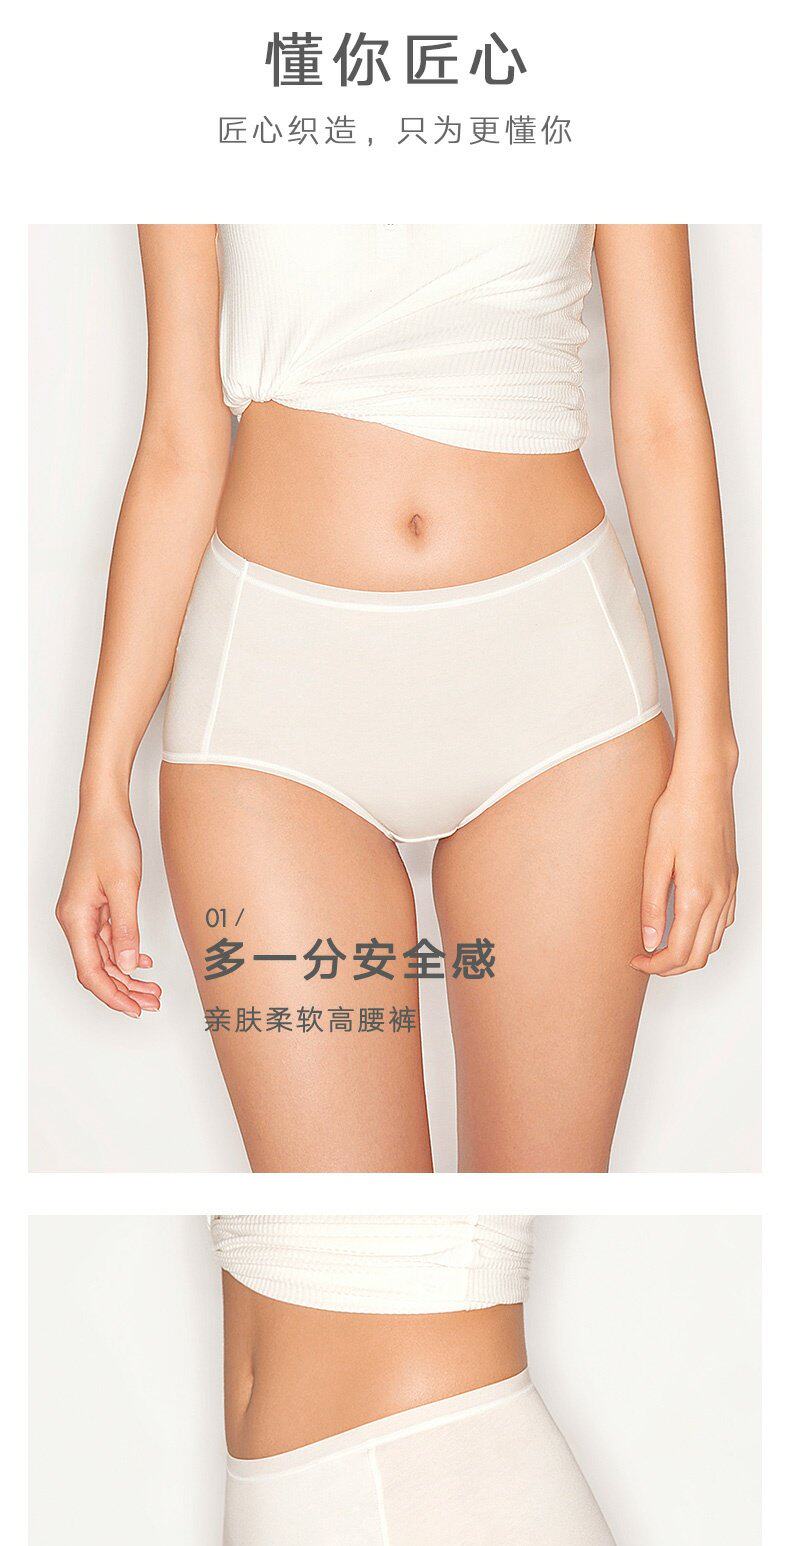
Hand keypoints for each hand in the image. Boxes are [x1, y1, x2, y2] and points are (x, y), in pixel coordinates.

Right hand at [56, 799, 161, 1015]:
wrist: (105, 810)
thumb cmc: (109, 839)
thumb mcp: (124, 886)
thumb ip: (125, 929)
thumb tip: (126, 965)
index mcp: (75, 918)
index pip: (91, 971)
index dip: (112, 995)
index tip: (134, 1009)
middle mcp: (75, 918)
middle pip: (97, 968)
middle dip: (124, 989)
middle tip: (152, 1002)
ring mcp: (84, 912)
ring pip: (103, 955)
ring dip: (126, 974)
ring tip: (152, 987)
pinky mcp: (95, 904)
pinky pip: (107, 938)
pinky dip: (124, 953)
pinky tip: (142, 960)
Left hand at [631, 758, 737, 975]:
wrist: (704, 785)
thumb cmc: (677, 813)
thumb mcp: (654, 860)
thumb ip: (652, 904)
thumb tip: (650, 941)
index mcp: (697, 895)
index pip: (679, 951)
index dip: (656, 965)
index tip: (636, 960)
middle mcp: (719, 896)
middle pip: (700, 955)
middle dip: (672, 967)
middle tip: (646, 961)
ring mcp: (729, 889)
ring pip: (715, 941)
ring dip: (690, 953)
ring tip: (662, 947)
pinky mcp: (732, 879)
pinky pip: (724, 922)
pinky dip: (706, 935)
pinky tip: (686, 925)